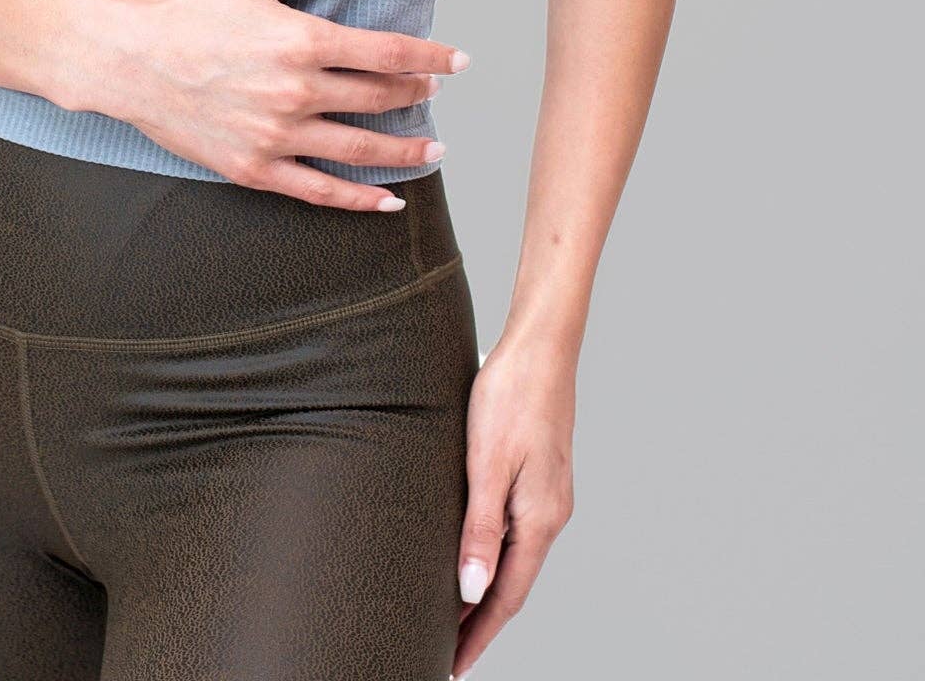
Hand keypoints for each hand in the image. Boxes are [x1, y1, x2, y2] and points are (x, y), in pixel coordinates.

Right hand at [85, 0, 471, 208]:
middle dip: (417, 95)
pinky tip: (387, 202)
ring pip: (360, 149)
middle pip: (379, 98)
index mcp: (302, 40)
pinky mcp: (255, 168)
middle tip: (437, 94)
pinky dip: (358, 199)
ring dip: (405, 150)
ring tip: (435, 149)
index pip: (388, 52)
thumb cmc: (182, 8)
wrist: (124, 58)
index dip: (432, 58)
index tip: (460, 61)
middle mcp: (297, 92)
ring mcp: (277, 136)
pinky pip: (319, 191)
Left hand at [450, 335, 576, 676]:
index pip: (506, 597)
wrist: (541, 346)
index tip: (453, 665)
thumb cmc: (511, 396)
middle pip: (513, 584)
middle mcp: (551, 515)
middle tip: (444, 649)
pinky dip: (494, 555)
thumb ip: (479, 529)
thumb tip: (472, 590)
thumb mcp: (487, 464)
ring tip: (451, 611)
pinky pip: (516, 531)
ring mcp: (550, 495)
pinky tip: (473, 551)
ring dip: (486, 588)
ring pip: (515, 558)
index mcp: (540, 520)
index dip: (478, 634)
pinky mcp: (541, 475)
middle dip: (479, 620)